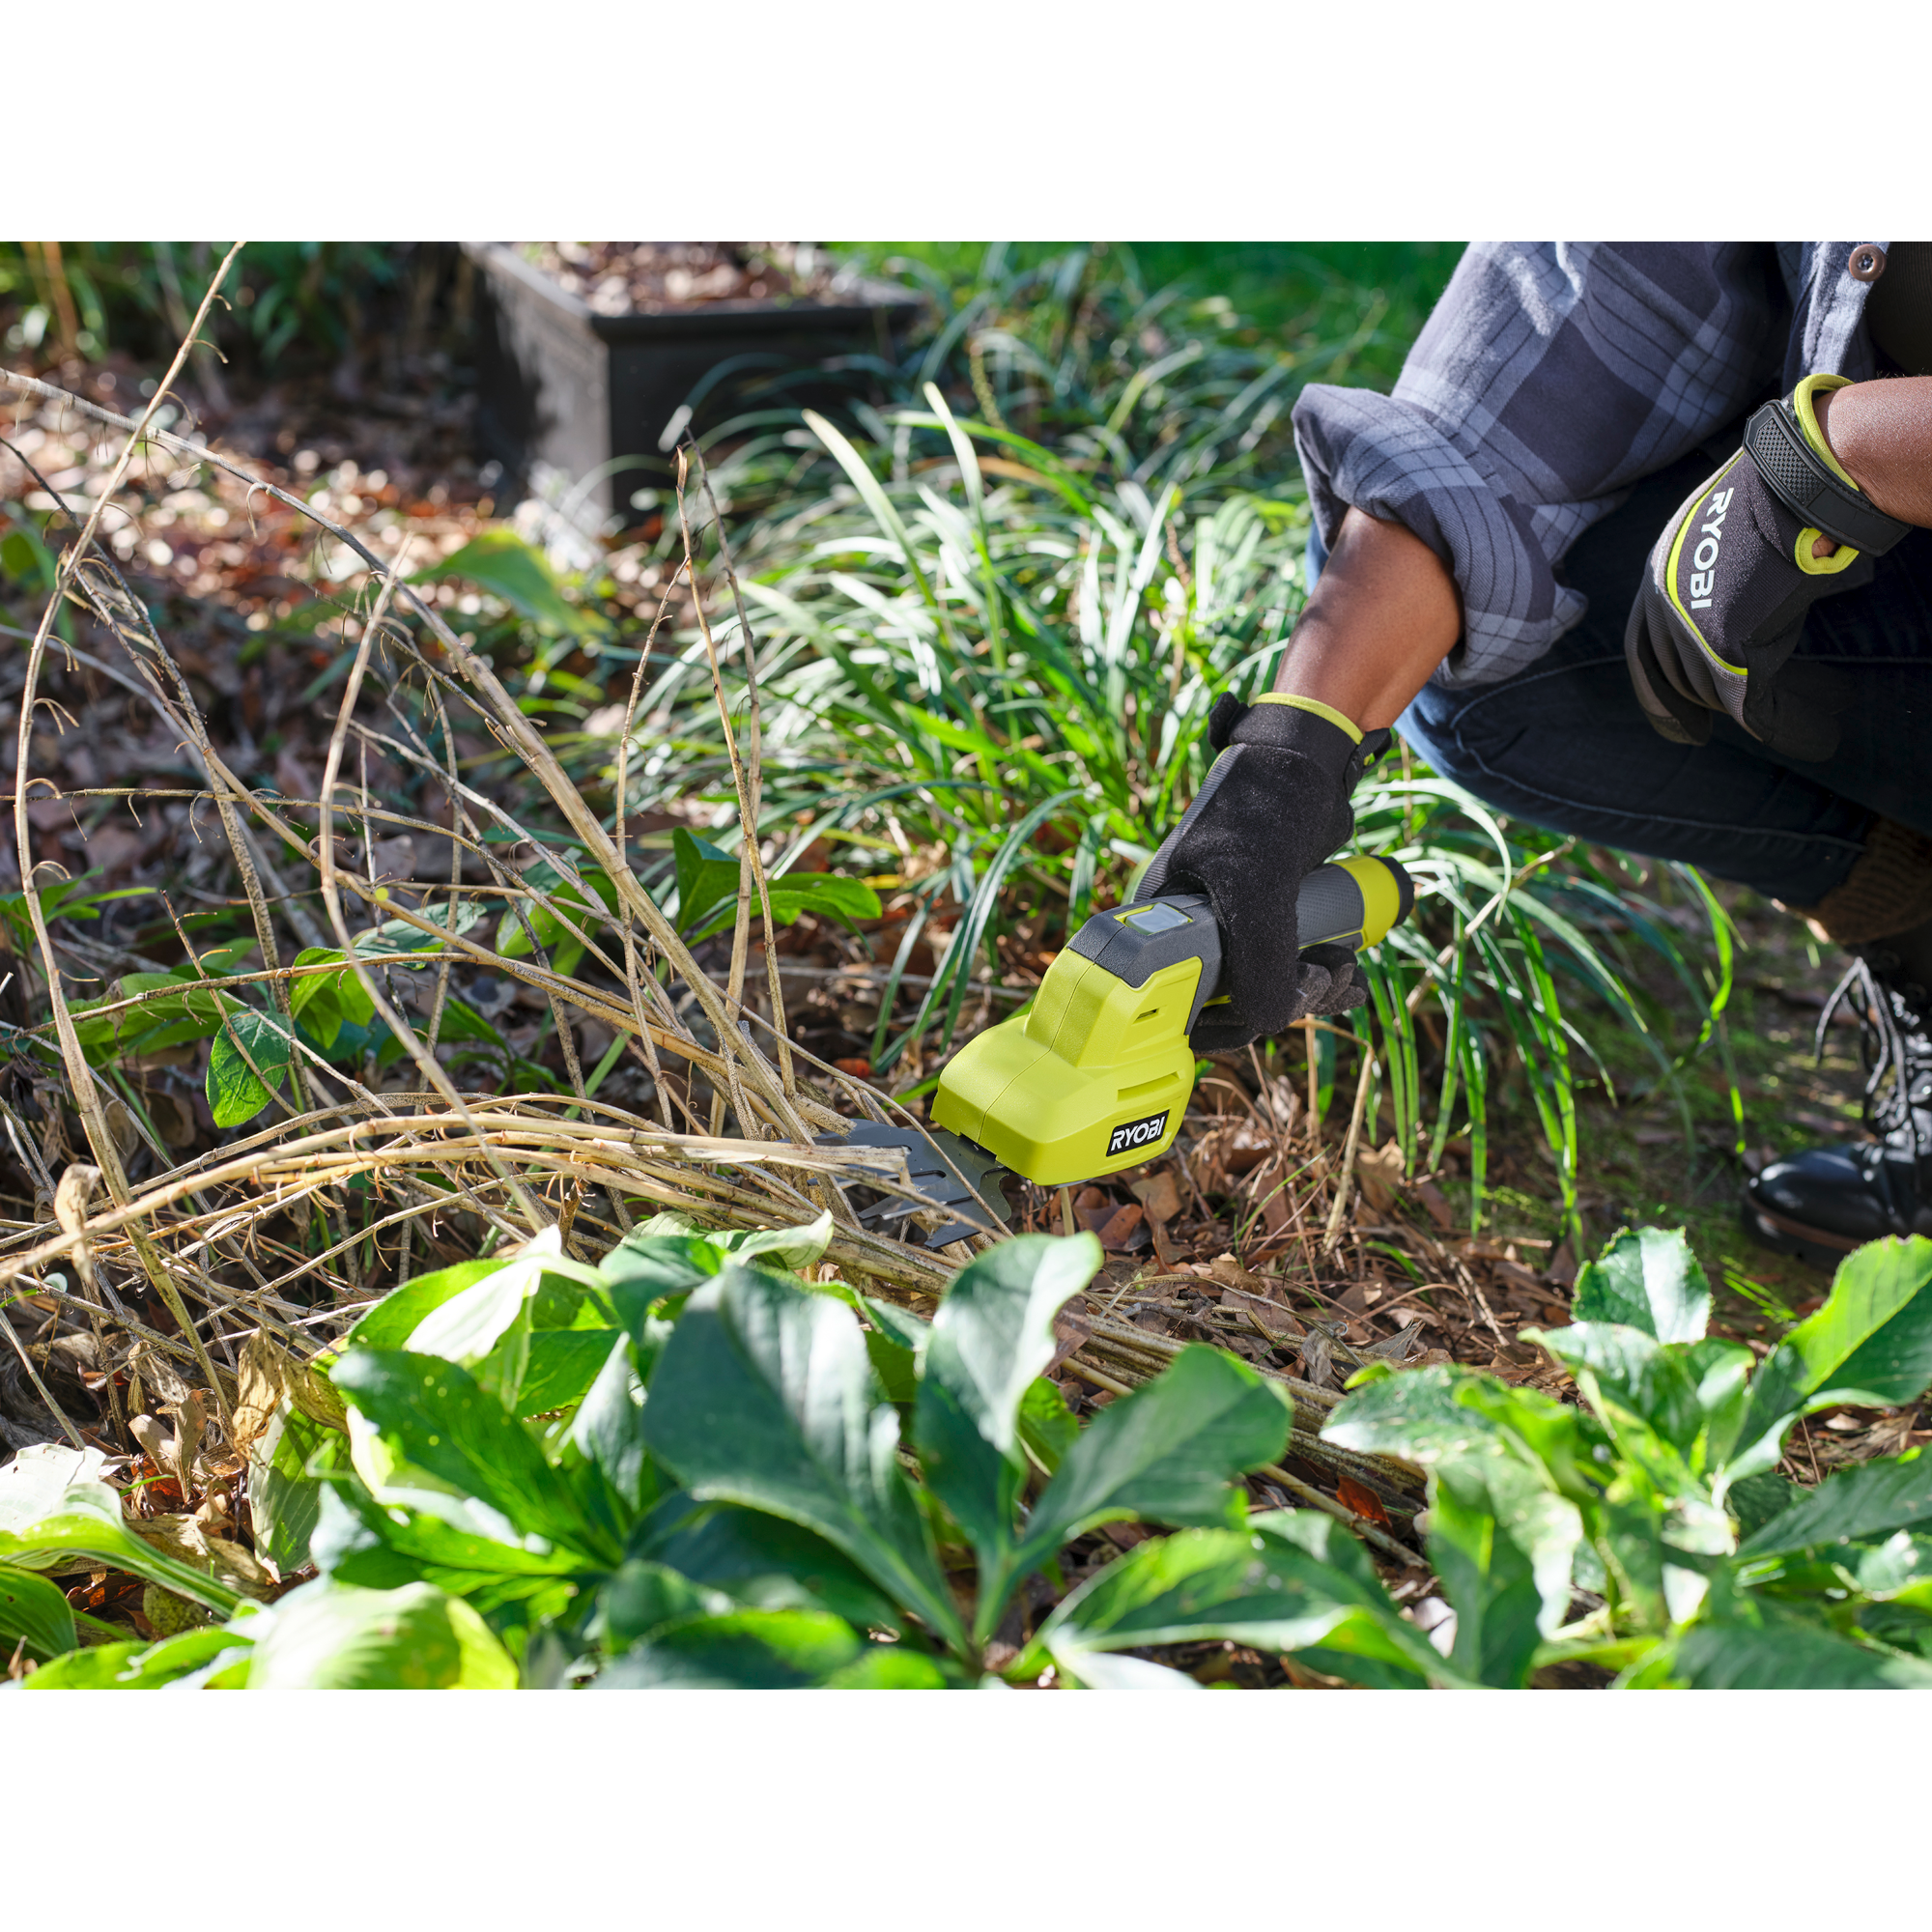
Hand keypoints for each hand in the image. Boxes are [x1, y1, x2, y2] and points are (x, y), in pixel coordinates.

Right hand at [1139, 693, 1386, 1053]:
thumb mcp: (1255, 885)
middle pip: (1230, 1002)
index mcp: (1158, 923)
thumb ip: (1257, 959)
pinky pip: (1293, 967)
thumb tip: (1271, 1024)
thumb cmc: (1263, 803)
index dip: (1222, 1023)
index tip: (1269, 1013)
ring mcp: (1232, 925)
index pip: (1172, 1005)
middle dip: (1284, 1001)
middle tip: (1326, 974)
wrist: (1309, 756)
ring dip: (1314, 989)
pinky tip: (1351, 968)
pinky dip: (1324, 975)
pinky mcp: (1270, 918)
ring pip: (1269, 987)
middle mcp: (1189, 929)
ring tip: (1345, 965)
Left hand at [1625, 374, 1912, 760]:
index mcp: (1658, 576)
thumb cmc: (1775, 494)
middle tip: (1713, 734)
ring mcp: (1691, 632)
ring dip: (1766, 712)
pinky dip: (1793, 727)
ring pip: (1717, 695)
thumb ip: (1720, 569)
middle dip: (1697, 710)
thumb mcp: (1725, 528)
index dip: (1656, 695)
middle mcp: (1663, 608)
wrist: (1793, 483)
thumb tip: (1746, 593)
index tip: (1677, 727)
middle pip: (1675, 679)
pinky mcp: (1728, 653)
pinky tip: (1818, 739)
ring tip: (1809, 722)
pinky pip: (1756, 709)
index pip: (1642, 652)